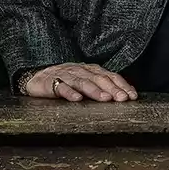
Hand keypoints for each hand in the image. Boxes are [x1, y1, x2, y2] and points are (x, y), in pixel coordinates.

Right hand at [17, 62, 137, 101]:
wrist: (36, 78)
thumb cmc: (65, 82)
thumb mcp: (85, 82)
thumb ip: (102, 86)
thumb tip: (125, 94)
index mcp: (90, 70)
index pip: (109, 76)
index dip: (122, 85)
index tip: (132, 96)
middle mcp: (79, 71)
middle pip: (98, 78)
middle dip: (112, 88)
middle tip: (122, 98)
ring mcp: (65, 76)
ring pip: (82, 82)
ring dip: (95, 90)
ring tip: (104, 98)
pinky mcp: (51, 83)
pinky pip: (61, 87)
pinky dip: (69, 92)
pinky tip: (77, 99)